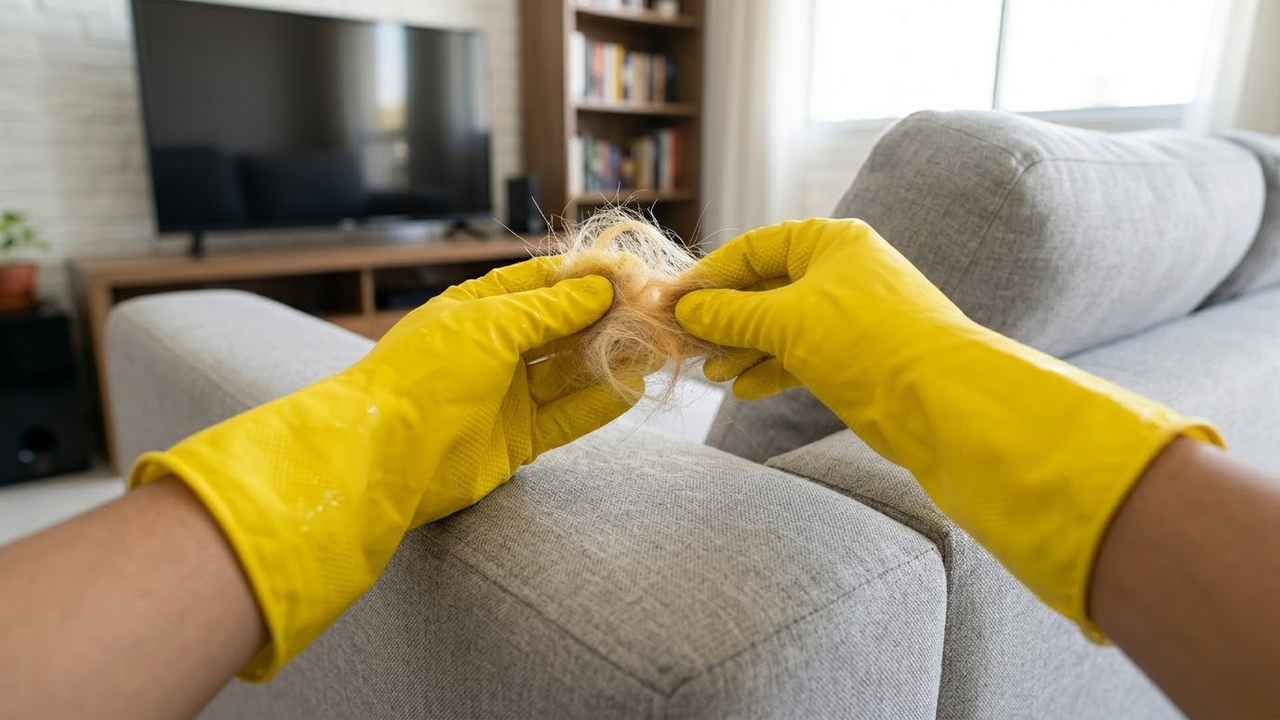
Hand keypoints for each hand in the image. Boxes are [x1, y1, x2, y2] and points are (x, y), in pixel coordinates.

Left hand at [130, 256, 636, 679]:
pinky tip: (635, 387)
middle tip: (655, 310)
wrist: (382, 458)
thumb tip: (600, 288)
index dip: (585, 277)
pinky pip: (569, 416)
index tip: (631, 273)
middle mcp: (493, 350)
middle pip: (562, 328)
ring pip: (571, 372)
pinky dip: (602, 403)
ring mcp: (506, 396)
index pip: (541, 283)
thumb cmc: (423, 377)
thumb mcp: (488, 326)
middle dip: (607, 319)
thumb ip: (549, 310)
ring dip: (612, 359)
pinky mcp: (518, 440)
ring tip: (656, 346)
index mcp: (477, 311)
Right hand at [675, 218, 1220, 635]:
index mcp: (831, 242)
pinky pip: (799, 355)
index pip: (754, 248)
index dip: (709, 275)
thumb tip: (686, 308)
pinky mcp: (856, 358)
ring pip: (780, 326)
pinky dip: (769, 369)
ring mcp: (850, 316)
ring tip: (710, 372)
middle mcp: (842, 272)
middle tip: (683, 343)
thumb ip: (730, 312)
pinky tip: (743, 389)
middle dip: (723, 317)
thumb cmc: (867, 341)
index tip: (671, 304)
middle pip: (765, 287)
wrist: (943, 401)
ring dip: (742, 347)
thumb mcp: (786, 320)